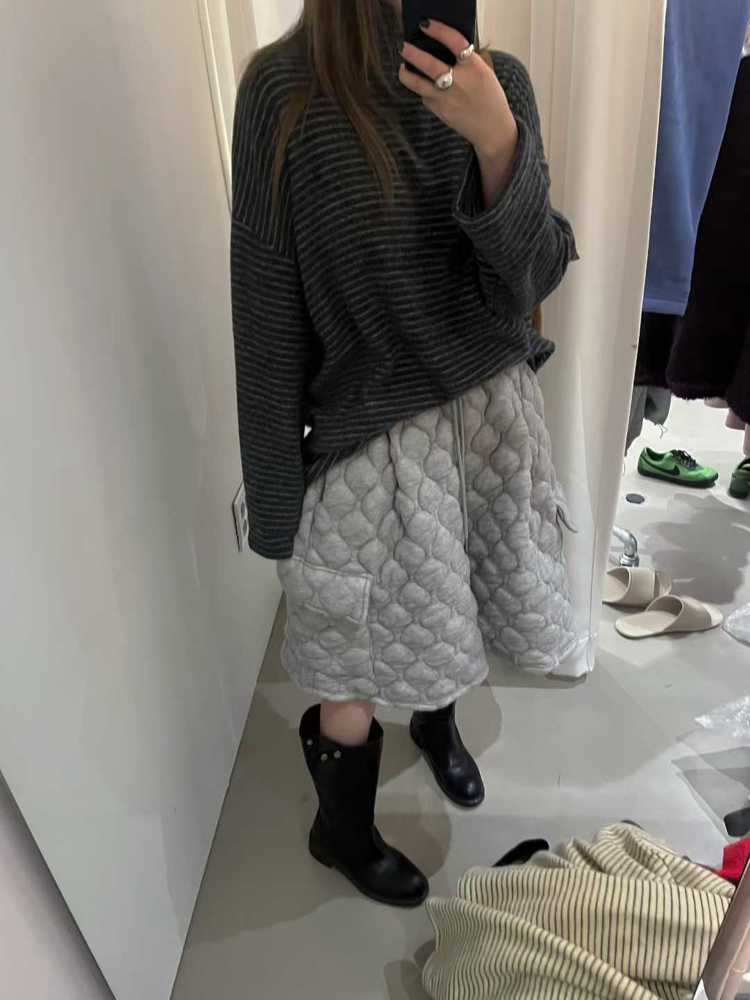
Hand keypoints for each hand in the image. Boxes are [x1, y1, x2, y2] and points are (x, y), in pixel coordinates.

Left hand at [399, 20, 517, 163]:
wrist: (492, 128)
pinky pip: (425, 97)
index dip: (438, 30)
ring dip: (406, 74)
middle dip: (412, 53)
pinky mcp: (439, 111)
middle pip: (429, 64)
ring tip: (402, 68)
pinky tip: (423, 87)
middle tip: (403, 47)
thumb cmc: (490, 98)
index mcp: (474, 67)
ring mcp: (446, 98)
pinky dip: (422, 91)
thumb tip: (446, 49)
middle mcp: (459, 81)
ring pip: (418, 84)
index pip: (454, 41)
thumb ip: (468, 61)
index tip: (426, 25)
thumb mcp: (485, 73)